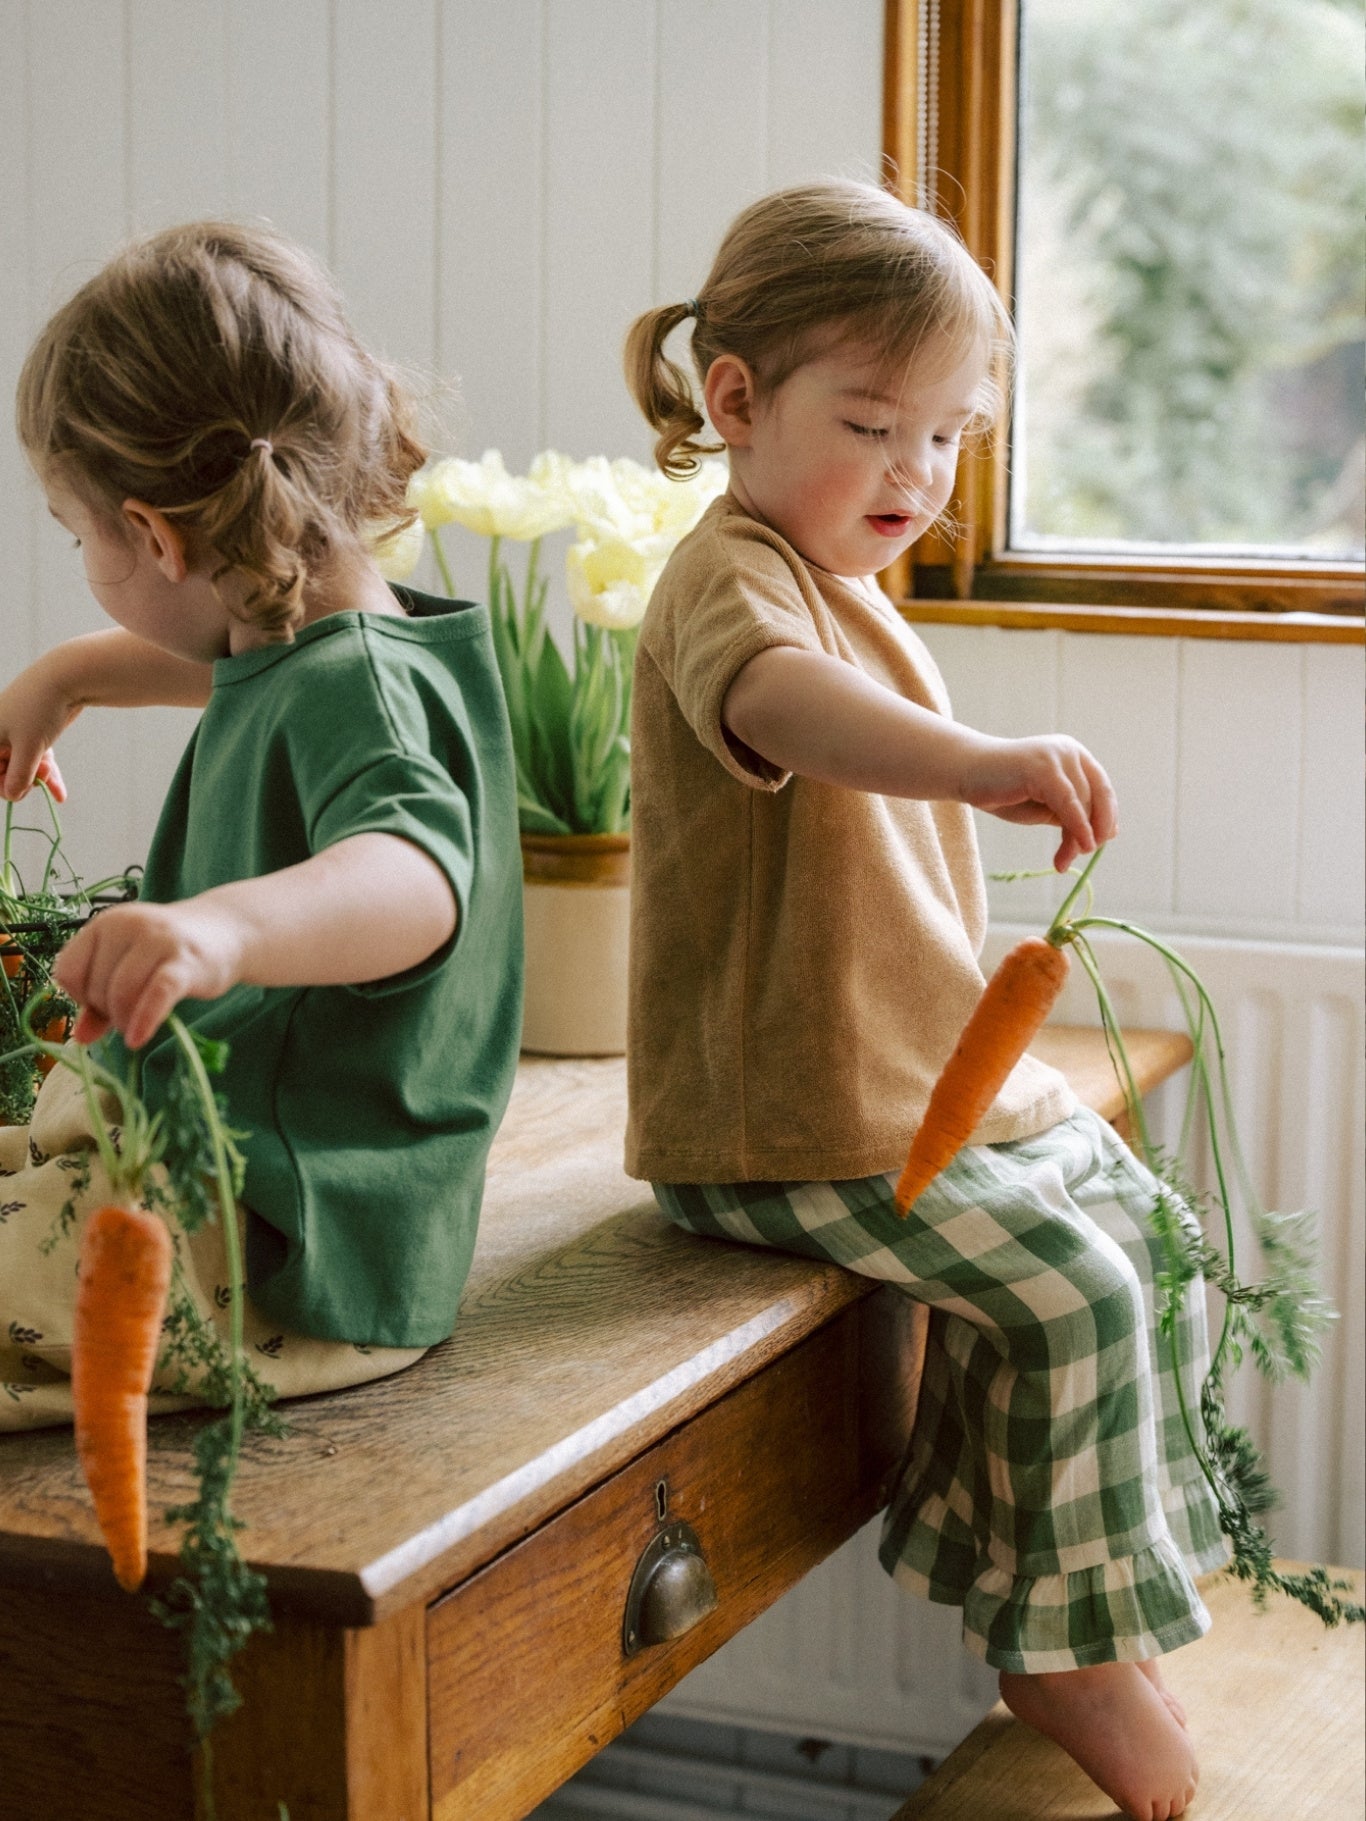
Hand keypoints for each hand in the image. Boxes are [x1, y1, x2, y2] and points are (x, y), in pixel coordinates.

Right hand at [0, 659, 79, 801]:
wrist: (67, 675)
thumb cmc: (40, 710)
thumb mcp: (28, 749)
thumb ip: (19, 777)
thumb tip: (12, 795)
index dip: (4, 785)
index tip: (22, 789)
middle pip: (5, 770)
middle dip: (26, 779)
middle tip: (44, 774)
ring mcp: (14, 731)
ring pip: (24, 765)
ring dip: (39, 777)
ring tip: (54, 782)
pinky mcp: (33, 730)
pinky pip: (37, 757)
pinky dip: (48, 773)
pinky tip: (61, 795)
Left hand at [53, 900, 245, 1050]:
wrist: (225, 930)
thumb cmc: (169, 951)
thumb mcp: (129, 968)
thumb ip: (100, 1001)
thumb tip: (80, 1038)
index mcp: (105, 923)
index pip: (68, 970)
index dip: (80, 996)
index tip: (101, 1003)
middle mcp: (128, 925)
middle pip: (96, 986)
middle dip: (108, 1012)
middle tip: (128, 1016)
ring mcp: (158, 940)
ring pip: (122, 992)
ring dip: (125, 1021)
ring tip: (136, 1027)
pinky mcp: (185, 961)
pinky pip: (156, 995)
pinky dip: (144, 1020)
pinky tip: (139, 1038)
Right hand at [962, 735, 1117, 871]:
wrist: (965, 773)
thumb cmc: (1002, 791)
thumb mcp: (1045, 806)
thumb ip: (1072, 814)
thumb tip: (1109, 833)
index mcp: (1075, 756)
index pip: (1102, 790)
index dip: (1105, 819)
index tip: (1096, 845)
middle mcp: (1070, 751)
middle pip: (1097, 797)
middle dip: (1093, 832)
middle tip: (1082, 856)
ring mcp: (1058, 756)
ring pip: (1083, 804)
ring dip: (1078, 837)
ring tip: (1065, 860)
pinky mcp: (1043, 768)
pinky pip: (1068, 804)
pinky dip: (1075, 829)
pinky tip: (1072, 850)